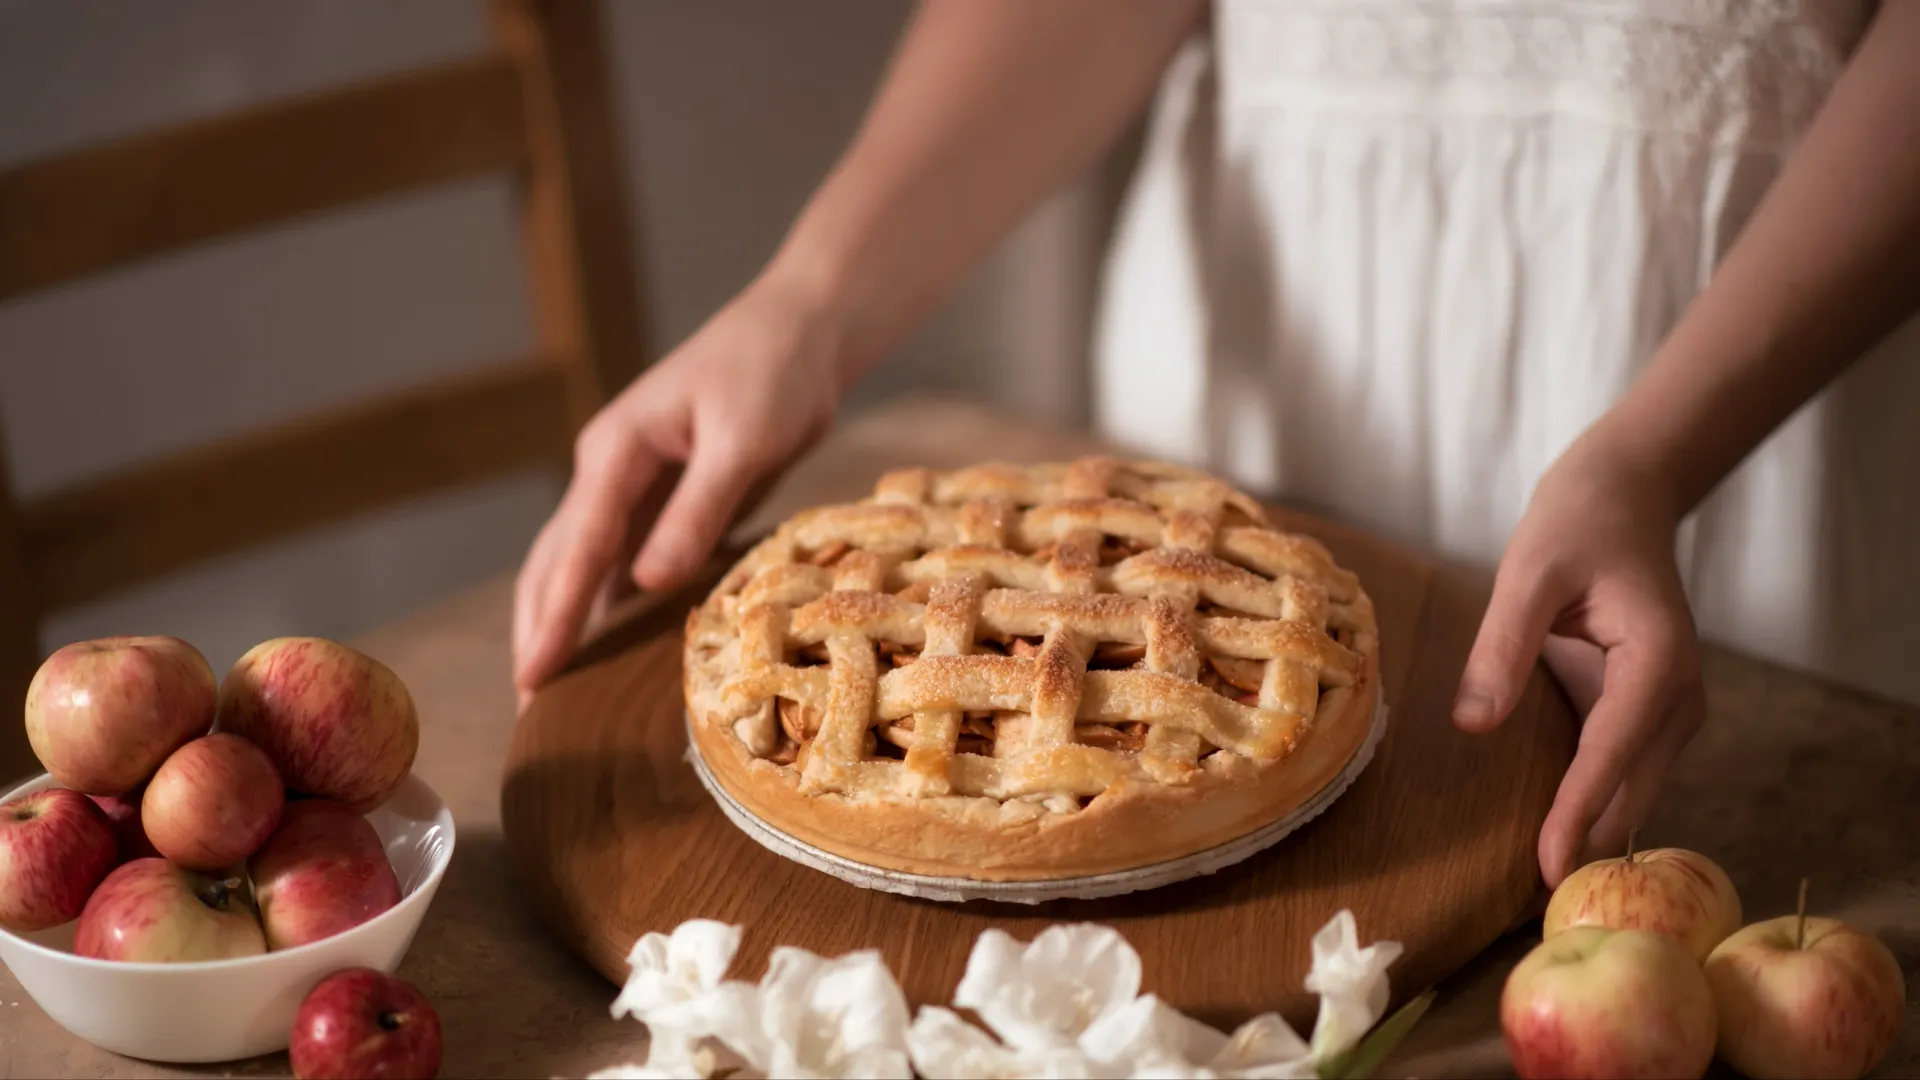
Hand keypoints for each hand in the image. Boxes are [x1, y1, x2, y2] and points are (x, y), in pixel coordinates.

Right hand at [512, 272, 847, 708]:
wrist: (804, 331)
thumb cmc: (773, 372)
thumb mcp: (741, 442)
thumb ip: (696, 510)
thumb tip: (646, 584)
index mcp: (616, 451)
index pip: (575, 549)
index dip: (554, 618)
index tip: (532, 675)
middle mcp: (612, 470)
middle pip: (559, 561)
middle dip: (540, 628)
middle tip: (527, 702)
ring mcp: (636, 484)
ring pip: (587, 564)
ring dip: (568, 620)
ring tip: (555, 686)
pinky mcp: (670, 496)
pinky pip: (629, 559)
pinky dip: (613, 603)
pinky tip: (612, 645)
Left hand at [1451, 436, 1705, 886]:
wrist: (1623, 497)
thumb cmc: (1577, 525)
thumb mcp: (1530, 572)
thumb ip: (1502, 645)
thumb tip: (1473, 724)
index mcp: (1658, 660)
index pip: (1613, 753)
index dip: (1576, 811)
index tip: (1548, 866)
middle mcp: (1677, 694)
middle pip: (1632, 788)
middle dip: (1587, 842)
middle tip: (1533, 904)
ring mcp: (1669, 708)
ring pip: (1633, 790)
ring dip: (1591, 832)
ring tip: (1538, 888)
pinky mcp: (1647, 712)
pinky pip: (1622, 772)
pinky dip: (1591, 805)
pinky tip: (1550, 837)